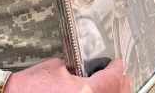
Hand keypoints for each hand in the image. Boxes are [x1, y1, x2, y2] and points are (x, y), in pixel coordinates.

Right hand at [4, 58, 130, 92]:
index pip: (112, 79)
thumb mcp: (58, 67)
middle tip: (122, 76)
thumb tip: (91, 69)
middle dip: (121, 84)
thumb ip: (79, 68)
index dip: (117, 69)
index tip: (118, 64)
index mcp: (84, 90)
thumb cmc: (32, 84)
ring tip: (116, 88)